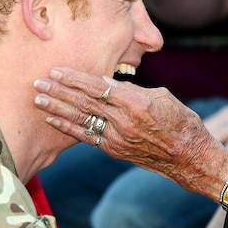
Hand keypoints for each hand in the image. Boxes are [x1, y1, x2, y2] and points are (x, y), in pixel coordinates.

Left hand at [33, 68, 227, 201]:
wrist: (189, 157)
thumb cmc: (181, 122)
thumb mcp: (162, 96)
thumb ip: (132, 89)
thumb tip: (106, 82)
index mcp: (136, 103)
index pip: (98, 87)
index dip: (75, 79)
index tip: (57, 70)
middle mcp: (123, 122)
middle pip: (84, 103)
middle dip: (58, 91)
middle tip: (38, 81)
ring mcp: (117, 138)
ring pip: (81, 120)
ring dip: (57, 108)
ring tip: (37, 98)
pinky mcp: (115, 150)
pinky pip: (86, 137)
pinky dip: (68, 128)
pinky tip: (53, 119)